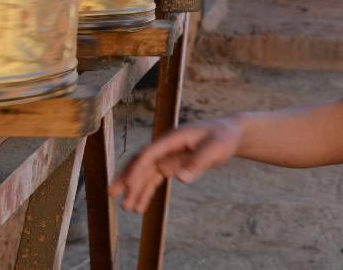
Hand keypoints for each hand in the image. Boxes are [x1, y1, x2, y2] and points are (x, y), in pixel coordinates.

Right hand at [109, 117, 241, 213]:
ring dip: (135, 189)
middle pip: (141, 162)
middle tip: (112, 195)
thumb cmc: (223, 138)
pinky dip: (146, 191)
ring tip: (127, 209)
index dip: (137, 168)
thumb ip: (199, 162)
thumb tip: (181, 178)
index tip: (128, 185)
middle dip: (127, 178)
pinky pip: (154, 178)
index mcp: (174, 138)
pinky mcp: (171, 164)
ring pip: (145, 173)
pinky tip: (140, 207)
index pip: (150, 153)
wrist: (229, 134)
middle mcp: (166, 146)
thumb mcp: (216, 149)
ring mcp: (167, 156)